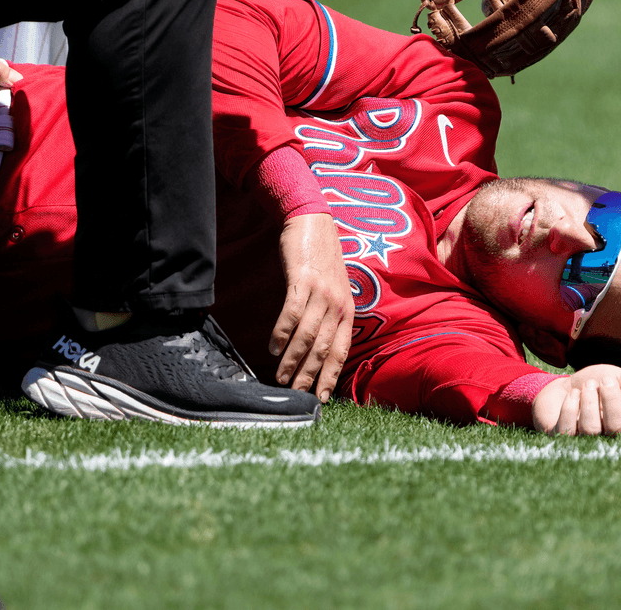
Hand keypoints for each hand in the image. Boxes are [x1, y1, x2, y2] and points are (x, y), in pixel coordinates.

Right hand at [271, 213, 353, 402]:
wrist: (313, 222)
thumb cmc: (321, 258)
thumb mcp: (335, 289)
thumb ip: (329, 315)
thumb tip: (315, 347)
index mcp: (348, 310)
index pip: (342, 350)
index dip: (332, 375)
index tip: (323, 398)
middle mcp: (338, 304)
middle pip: (323, 349)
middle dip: (309, 376)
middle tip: (296, 395)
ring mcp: (321, 293)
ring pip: (307, 336)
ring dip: (292, 360)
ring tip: (281, 377)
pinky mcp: (302, 280)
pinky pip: (291, 313)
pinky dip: (282, 333)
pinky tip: (273, 347)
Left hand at [532, 364, 620, 435]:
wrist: (566, 387)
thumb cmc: (598, 386)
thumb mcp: (619, 379)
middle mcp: (609, 439)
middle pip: (616, 428)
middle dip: (612, 400)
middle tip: (606, 380)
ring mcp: (585, 441)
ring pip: (591, 429)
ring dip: (590, 402)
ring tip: (589, 385)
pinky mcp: (562, 439)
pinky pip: (567, 428)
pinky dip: (570, 407)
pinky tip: (573, 394)